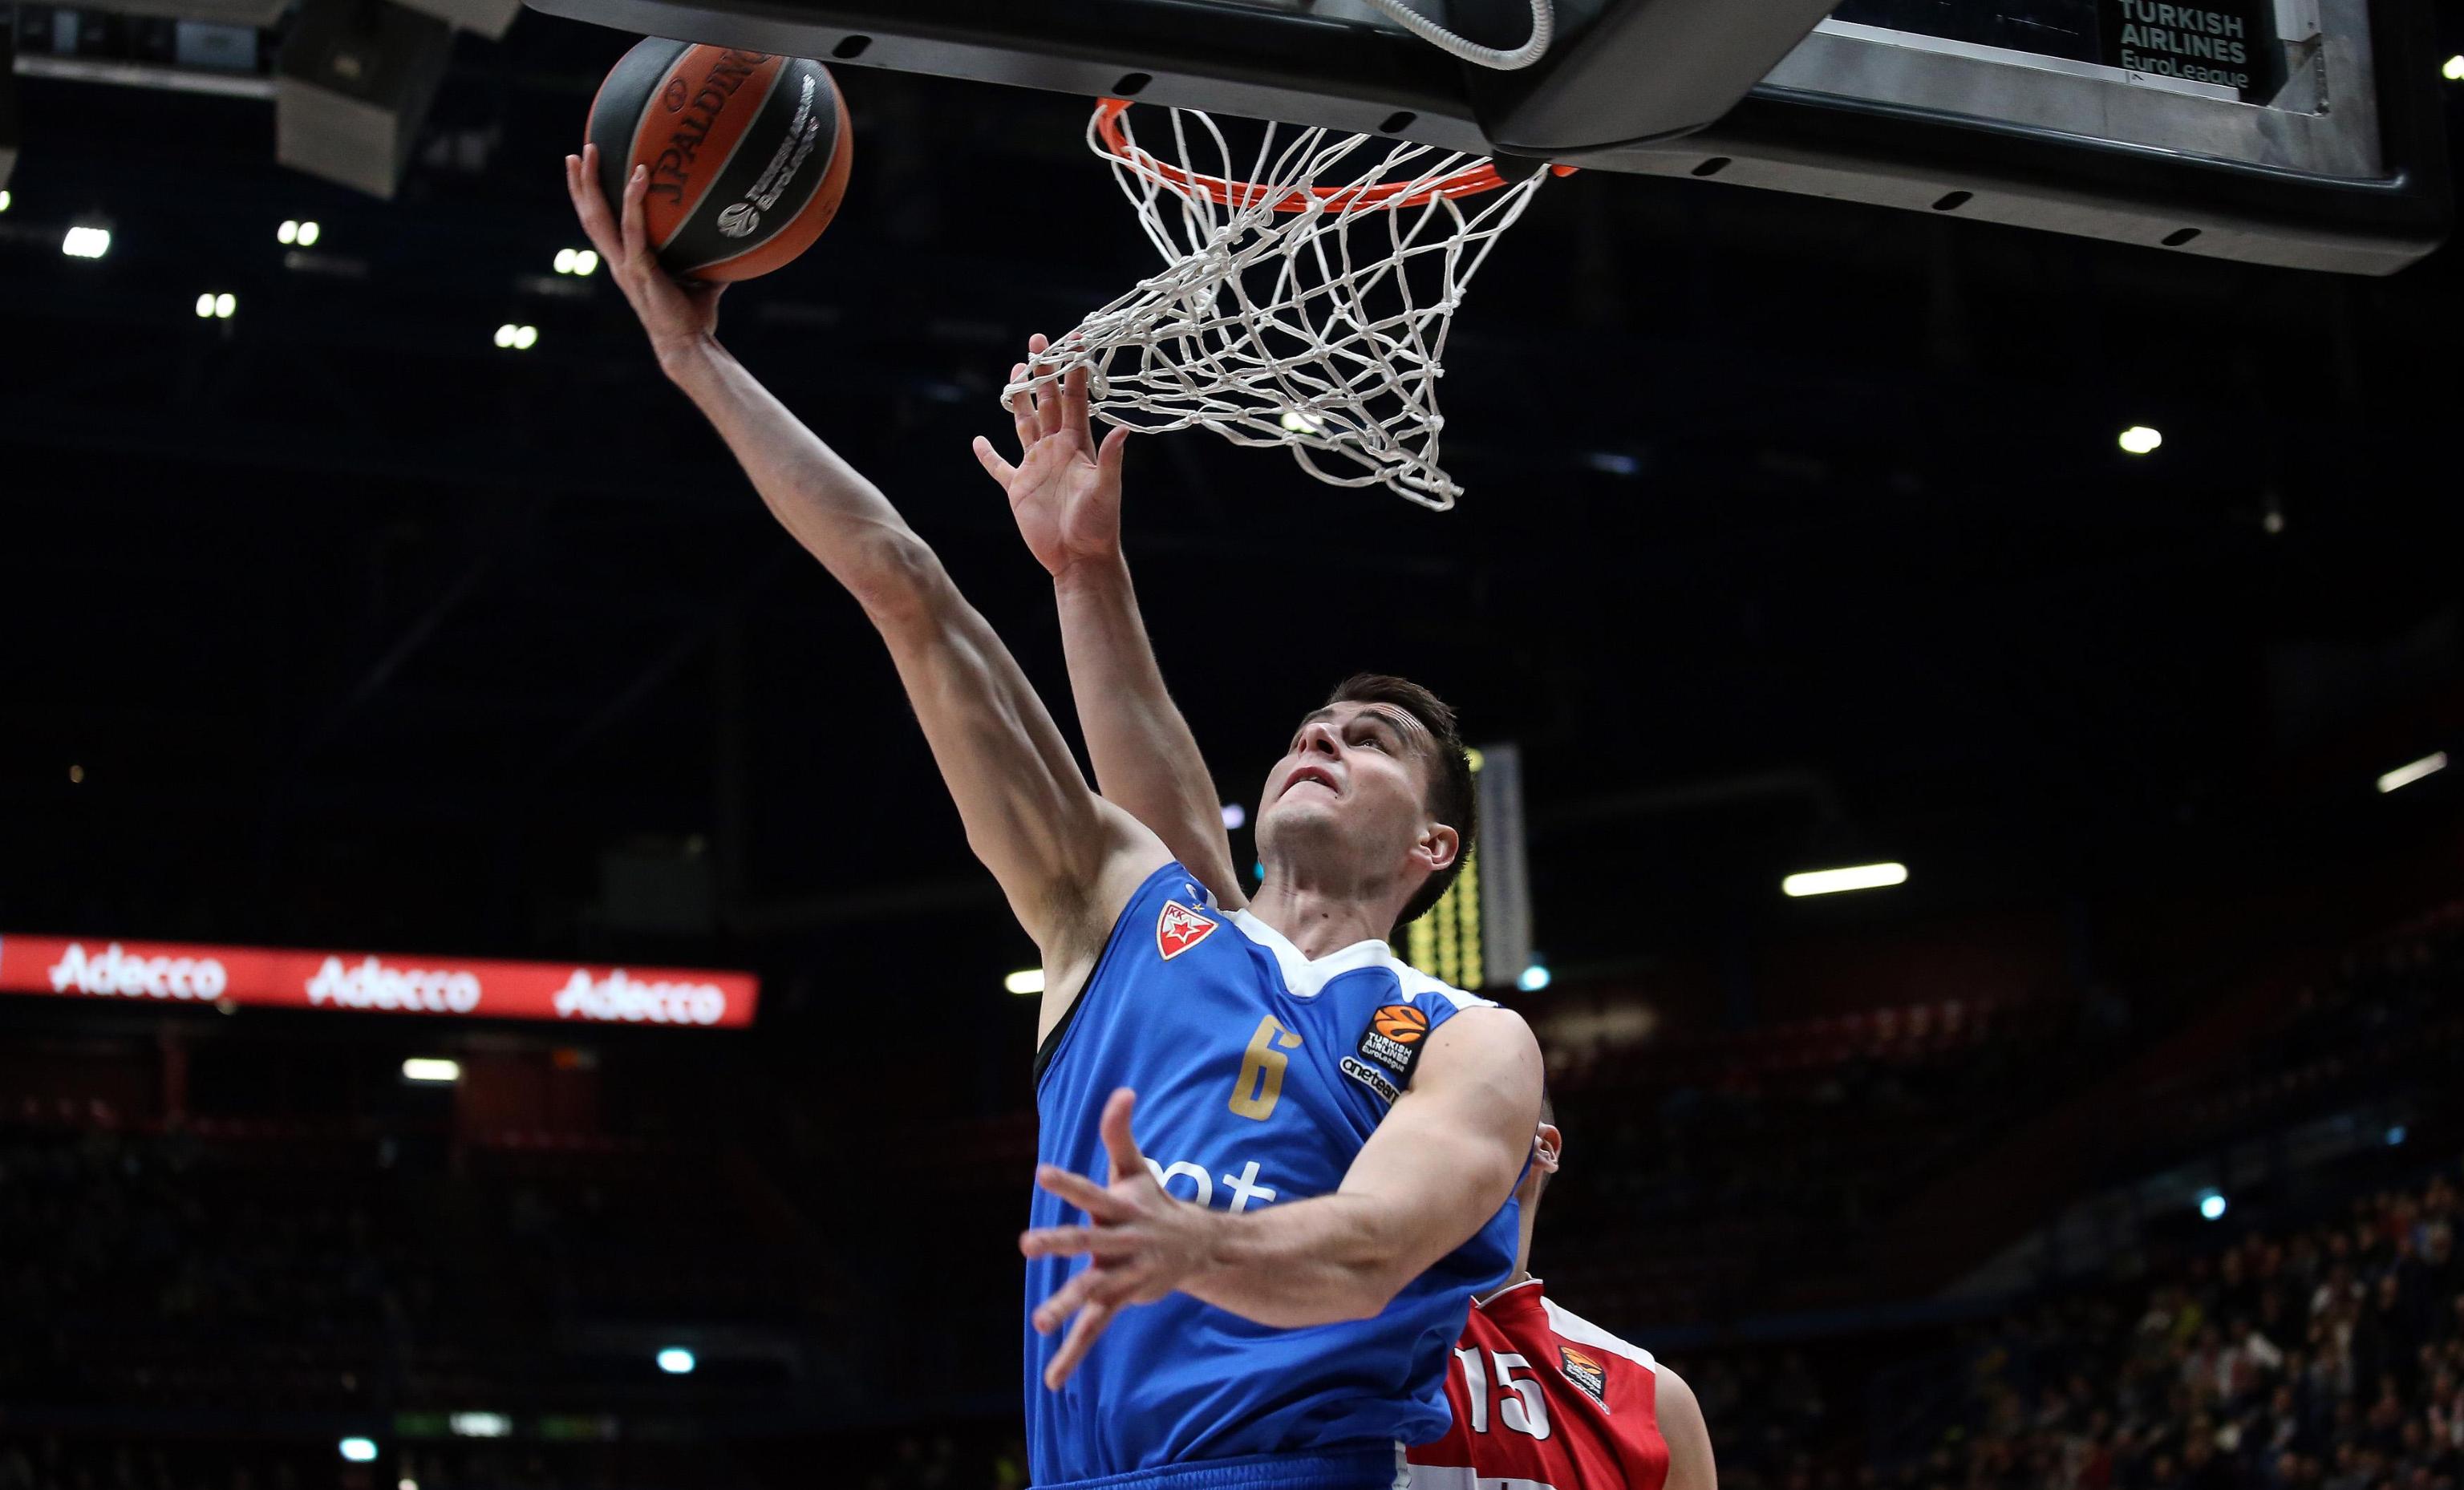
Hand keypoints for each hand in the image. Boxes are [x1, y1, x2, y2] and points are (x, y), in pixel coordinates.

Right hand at [563, 142, 726, 373]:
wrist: (688, 346)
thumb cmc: (695, 318)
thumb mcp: (702, 281)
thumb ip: (709, 260)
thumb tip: (734, 241)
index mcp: (627, 263)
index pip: (600, 227)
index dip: (589, 201)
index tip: (583, 173)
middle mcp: (619, 262)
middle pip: (590, 216)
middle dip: (581, 184)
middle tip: (578, 151)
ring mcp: (626, 265)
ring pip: (600, 217)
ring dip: (592, 183)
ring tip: (590, 152)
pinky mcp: (640, 269)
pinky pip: (634, 228)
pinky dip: (634, 200)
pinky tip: (639, 174)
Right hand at [972, 335, 1131, 579]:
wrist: (1080, 557)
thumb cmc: (1099, 526)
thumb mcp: (1106, 490)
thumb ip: (1110, 459)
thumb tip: (1123, 431)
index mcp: (1077, 446)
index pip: (1075, 400)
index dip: (1074, 372)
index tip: (1075, 342)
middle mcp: (1056, 450)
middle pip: (1047, 402)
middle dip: (1043, 371)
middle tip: (1038, 341)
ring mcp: (1036, 466)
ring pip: (1024, 423)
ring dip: (1019, 398)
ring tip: (1015, 371)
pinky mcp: (1018, 488)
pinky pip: (999, 467)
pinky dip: (988, 455)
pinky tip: (979, 441)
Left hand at [1019, 1087, 1216, 1388]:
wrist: (1199, 1248)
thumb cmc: (1155, 1202)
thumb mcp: (1137, 1168)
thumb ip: (1120, 1133)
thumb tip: (1123, 1090)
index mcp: (1122, 1208)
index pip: (1092, 1192)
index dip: (1070, 1183)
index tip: (1042, 1173)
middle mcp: (1123, 1242)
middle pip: (1088, 1241)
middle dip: (1059, 1242)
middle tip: (1025, 1244)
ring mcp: (1124, 1274)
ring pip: (1093, 1292)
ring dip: (1067, 1305)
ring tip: (1039, 1323)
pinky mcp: (1122, 1299)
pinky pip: (1094, 1330)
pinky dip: (1073, 1355)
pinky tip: (1052, 1380)